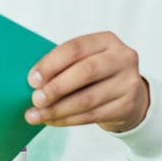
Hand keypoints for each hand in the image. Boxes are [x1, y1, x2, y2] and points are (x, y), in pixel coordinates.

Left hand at [24, 31, 148, 132]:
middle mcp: (122, 58)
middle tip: (35, 99)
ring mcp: (128, 82)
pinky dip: (68, 119)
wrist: (129, 96)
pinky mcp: (128, 105)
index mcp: (106, 40)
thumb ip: (62, 65)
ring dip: (57, 109)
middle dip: (56, 88)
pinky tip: (52, 121)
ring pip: (88, 99)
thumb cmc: (96, 75)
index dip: (51, 64)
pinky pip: (92, 115)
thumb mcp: (84, 61)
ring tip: (36, 115)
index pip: (75, 48)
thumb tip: (32, 82)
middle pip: (85, 72)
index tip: (32, 80)